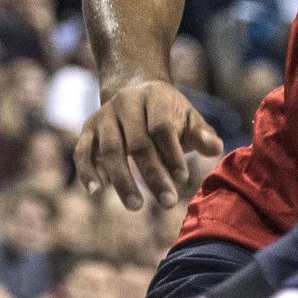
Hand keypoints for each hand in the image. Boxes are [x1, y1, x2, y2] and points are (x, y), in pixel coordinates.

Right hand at [73, 78, 223, 210]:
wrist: (135, 91)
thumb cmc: (169, 114)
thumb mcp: (189, 119)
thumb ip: (202, 134)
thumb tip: (214, 148)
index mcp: (154, 96)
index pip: (161, 127)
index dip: (172, 154)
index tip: (182, 179)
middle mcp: (125, 102)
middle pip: (137, 142)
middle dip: (153, 175)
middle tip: (168, 203)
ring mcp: (104, 116)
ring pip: (109, 149)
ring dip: (122, 180)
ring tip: (137, 206)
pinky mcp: (88, 129)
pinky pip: (82, 150)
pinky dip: (86, 170)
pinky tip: (96, 191)